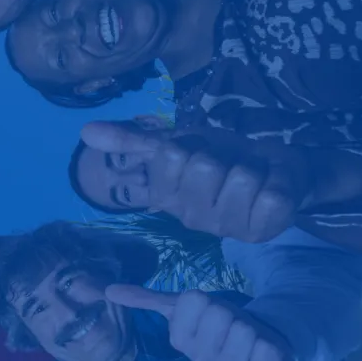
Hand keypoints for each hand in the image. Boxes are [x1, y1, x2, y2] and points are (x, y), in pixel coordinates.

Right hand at [81, 122, 310, 242]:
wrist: (275, 169)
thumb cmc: (222, 157)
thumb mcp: (177, 144)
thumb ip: (131, 140)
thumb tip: (85, 131)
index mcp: (166, 197)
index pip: (170, 155)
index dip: (190, 145)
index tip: (199, 153)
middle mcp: (192, 217)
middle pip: (205, 166)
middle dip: (222, 155)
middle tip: (229, 165)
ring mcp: (229, 228)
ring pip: (239, 178)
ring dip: (252, 167)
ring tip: (252, 177)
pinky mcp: (265, 229)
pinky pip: (271, 195)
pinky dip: (276, 181)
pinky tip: (270, 188)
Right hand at [106, 286, 288, 360]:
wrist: (257, 345)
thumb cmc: (218, 323)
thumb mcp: (185, 307)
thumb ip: (148, 300)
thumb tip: (108, 290)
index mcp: (181, 341)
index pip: (192, 299)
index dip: (205, 300)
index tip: (208, 311)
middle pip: (219, 312)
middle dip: (230, 312)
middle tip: (230, 324)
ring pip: (243, 330)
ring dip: (251, 327)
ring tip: (248, 338)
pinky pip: (267, 351)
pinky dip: (269, 345)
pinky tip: (263, 352)